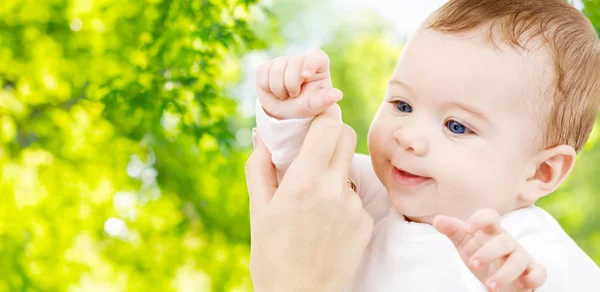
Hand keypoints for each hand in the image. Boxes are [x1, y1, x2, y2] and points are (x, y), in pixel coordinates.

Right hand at [245, 105, 372, 291]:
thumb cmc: (271, 254)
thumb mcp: (258, 209)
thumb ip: (260, 166)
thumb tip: (262, 135)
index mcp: (303, 183)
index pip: (328, 126)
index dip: (323, 114)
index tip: (314, 115)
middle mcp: (334, 190)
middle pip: (347, 137)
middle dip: (331, 134)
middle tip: (314, 147)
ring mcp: (353, 207)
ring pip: (349, 169)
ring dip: (334, 172)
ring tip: (314, 200)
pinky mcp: (365, 223)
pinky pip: (355, 197)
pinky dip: (341, 200)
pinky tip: (326, 222)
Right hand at [255, 49, 342, 119]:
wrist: (285, 112)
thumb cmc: (305, 106)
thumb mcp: (315, 106)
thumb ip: (325, 100)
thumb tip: (337, 94)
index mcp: (318, 66)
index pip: (317, 56)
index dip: (311, 62)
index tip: (306, 75)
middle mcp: (301, 60)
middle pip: (294, 62)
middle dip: (291, 84)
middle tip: (293, 95)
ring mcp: (283, 61)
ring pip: (276, 68)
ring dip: (278, 88)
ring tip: (284, 95)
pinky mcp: (267, 66)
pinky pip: (263, 72)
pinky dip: (266, 86)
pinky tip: (273, 91)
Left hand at [433, 209, 546, 291]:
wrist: (497, 277)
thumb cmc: (480, 255)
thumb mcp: (464, 243)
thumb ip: (453, 231)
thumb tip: (437, 219)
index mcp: (491, 231)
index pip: (490, 216)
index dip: (480, 219)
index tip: (467, 228)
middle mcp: (508, 242)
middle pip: (503, 241)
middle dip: (488, 253)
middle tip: (472, 265)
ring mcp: (521, 256)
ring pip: (519, 259)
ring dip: (504, 274)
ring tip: (488, 286)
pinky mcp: (532, 271)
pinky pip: (539, 272)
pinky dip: (533, 278)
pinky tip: (521, 285)